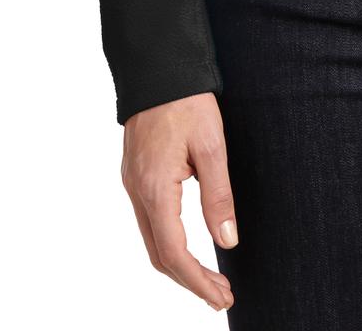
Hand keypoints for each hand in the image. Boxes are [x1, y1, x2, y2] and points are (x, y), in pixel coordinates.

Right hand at [121, 92, 238, 310]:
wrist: (157, 65)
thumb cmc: (186, 100)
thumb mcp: (212, 145)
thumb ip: (218, 196)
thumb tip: (228, 242)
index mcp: (154, 188)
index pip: (174, 253)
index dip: (198, 281)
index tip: (222, 296)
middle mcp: (137, 191)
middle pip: (159, 255)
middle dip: (190, 281)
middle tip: (221, 295)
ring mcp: (132, 183)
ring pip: (152, 240)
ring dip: (179, 264)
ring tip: (210, 278)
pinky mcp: (135, 174)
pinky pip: (149, 220)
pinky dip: (169, 242)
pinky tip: (189, 245)